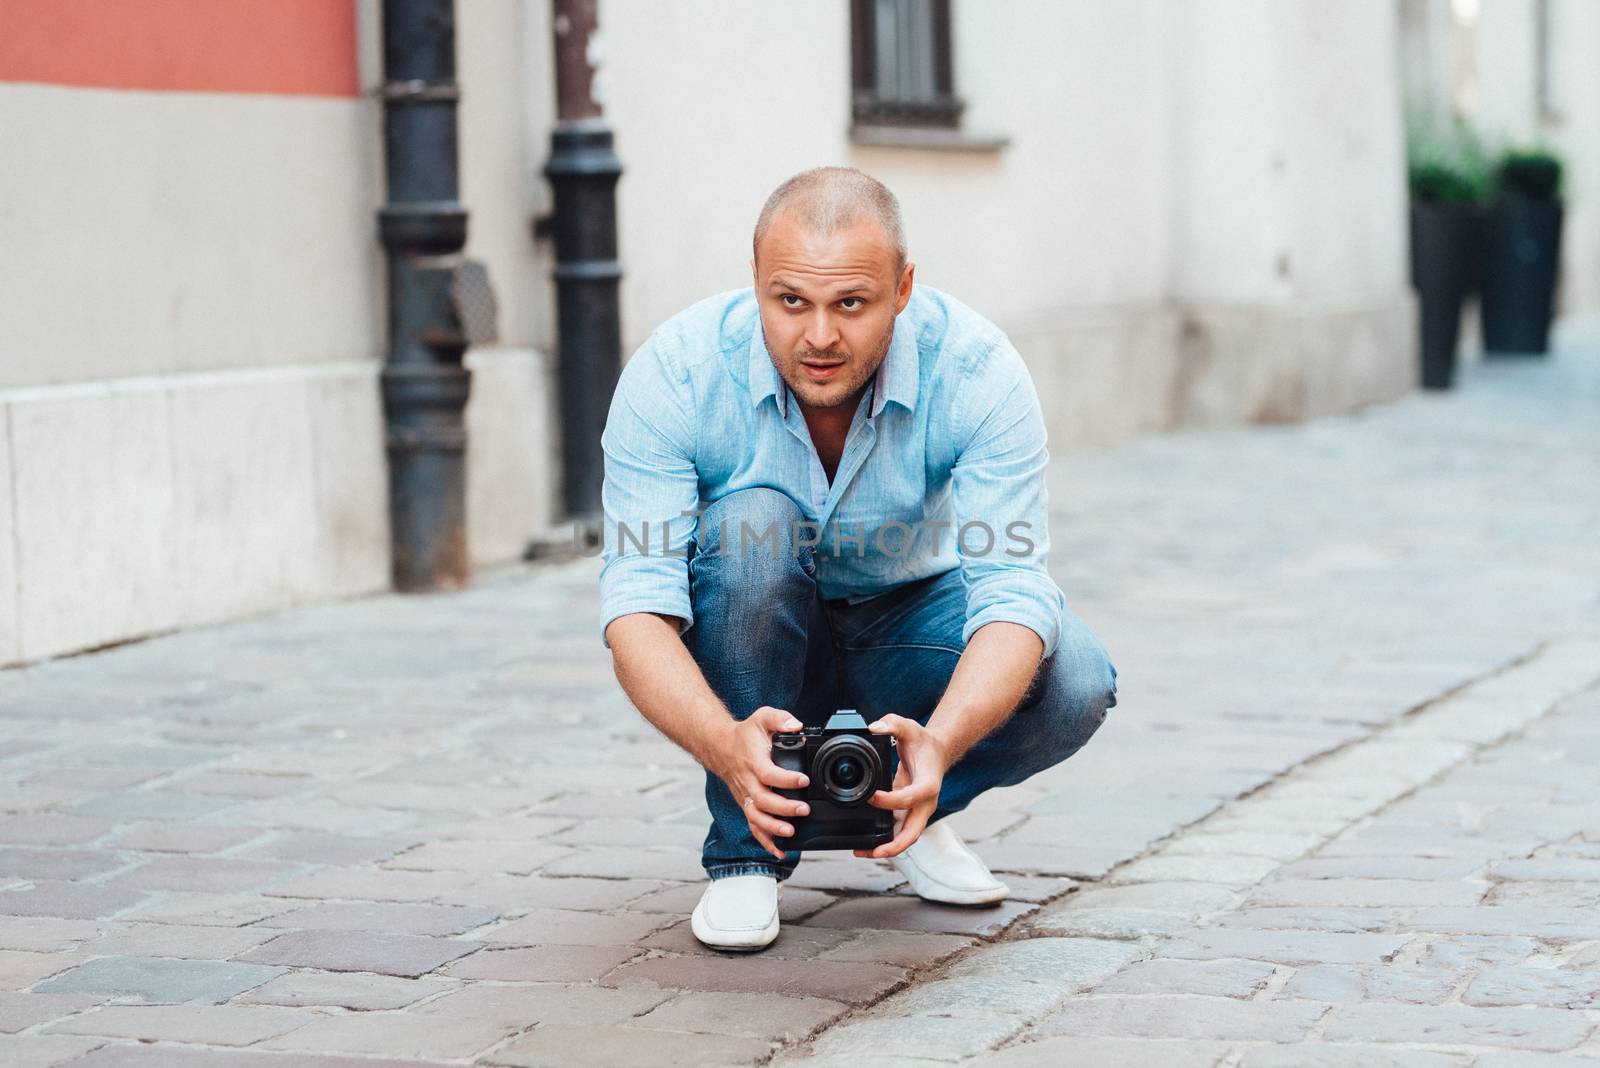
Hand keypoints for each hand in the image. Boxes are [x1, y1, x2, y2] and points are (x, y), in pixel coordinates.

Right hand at [710, 706, 810, 860]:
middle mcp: (748, 782)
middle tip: (803, 809)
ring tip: (791, 832)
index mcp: (753, 761)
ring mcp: (745, 796)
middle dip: (784, 808)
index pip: (769, 774)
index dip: (787, 779)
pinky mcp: (746, 805)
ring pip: (756, 817)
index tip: (804, 780)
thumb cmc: (745, 735)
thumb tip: (797, 725)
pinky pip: (753, 827)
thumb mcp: (762, 718)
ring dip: (773, 828)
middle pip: (763, 801)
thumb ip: (780, 718)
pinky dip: (766, 841)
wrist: (720, 747)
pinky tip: (780, 851)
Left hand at [853, 714, 949, 859]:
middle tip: (873, 851)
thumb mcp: (908, 727)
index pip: (909, 799)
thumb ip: (892, 724)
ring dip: (887, 847)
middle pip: (913, 832)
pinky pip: (898, 830)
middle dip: (894, 845)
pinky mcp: (909, 812)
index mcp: (929, 785)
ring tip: (862, 852)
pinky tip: (866, 842)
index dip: (890, 801)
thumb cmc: (923, 742)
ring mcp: (918, 811)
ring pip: (905, 837)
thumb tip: (874, 727)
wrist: (936, 751)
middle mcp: (926, 803)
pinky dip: (884, 838)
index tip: (871, 796)